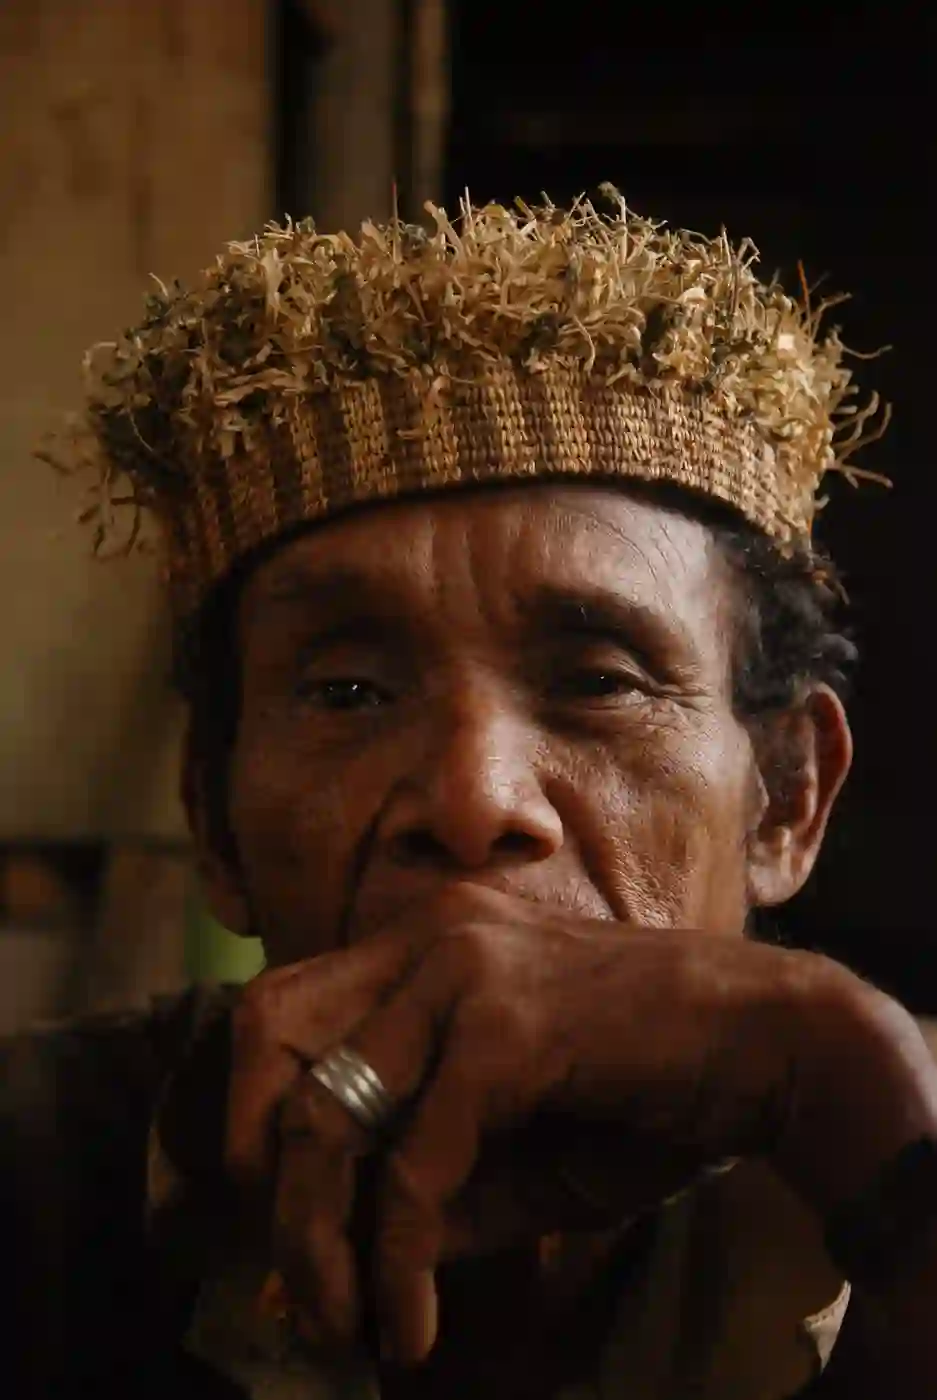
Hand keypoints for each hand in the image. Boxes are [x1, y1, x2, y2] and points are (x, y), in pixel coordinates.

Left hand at [227, 883, 833, 1362]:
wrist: (774, 1046)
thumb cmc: (649, 1092)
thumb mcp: (517, 1150)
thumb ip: (429, 1189)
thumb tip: (339, 1265)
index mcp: (423, 945)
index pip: (281, 1009)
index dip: (251, 1112)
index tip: (278, 1218)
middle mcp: (427, 937)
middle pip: (268, 1034)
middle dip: (255, 1167)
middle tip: (294, 1274)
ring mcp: (463, 971)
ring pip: (326, 1110)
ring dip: (313, 1234)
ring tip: (341, 1322)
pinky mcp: (506, 1026)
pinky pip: (415, 1164)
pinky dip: (399, 1258)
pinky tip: (416, 1323)